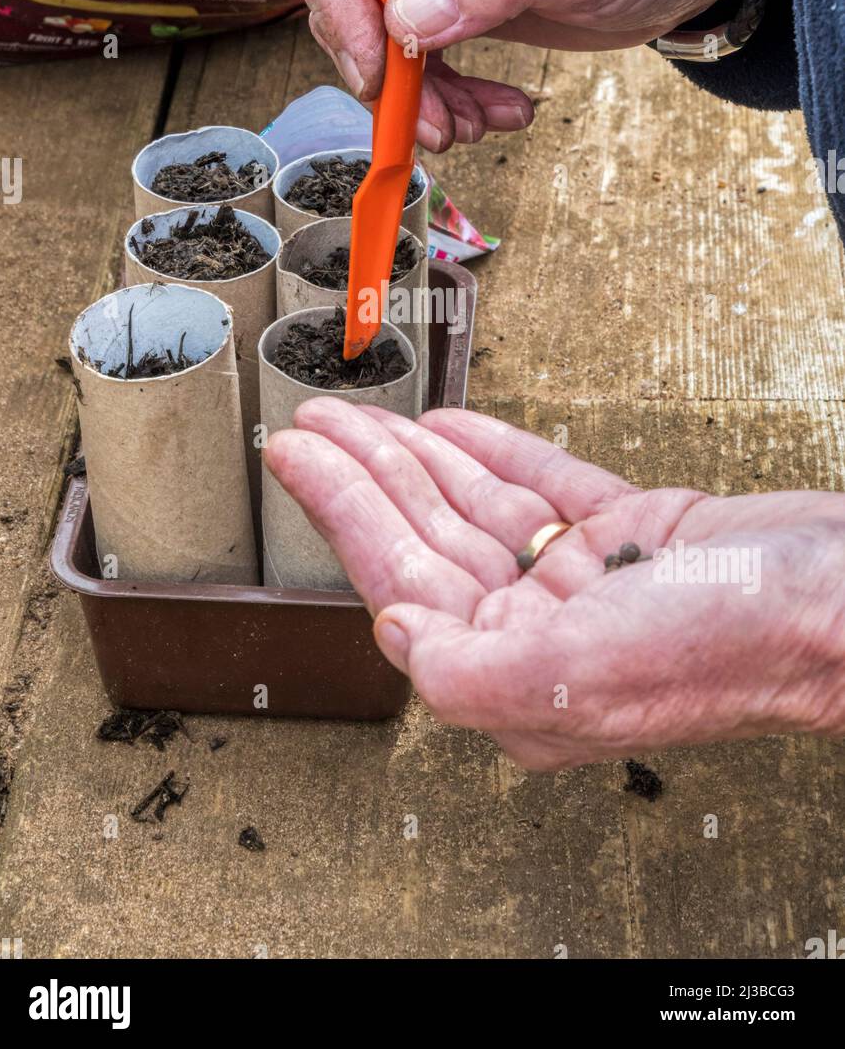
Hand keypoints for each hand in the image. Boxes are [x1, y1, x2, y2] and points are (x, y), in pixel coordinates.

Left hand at [264, 402, 844, 769]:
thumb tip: (394, 637)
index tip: (298, 462)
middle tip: (314, 423)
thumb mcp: (577, 674)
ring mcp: (588, 579)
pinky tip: (451, 427)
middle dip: (366, 475)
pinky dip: (494, 450)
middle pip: (430, 538)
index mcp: (521, 675)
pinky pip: (543, 484)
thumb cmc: (730, 644)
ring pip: (477, 507)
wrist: (840, 595)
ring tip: (361, 415)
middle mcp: (545, 631)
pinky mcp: (631, 531)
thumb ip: (467, 671)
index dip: (343, 515)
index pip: (403, 585)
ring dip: (416, 457)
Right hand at [293, 0, 745, 151]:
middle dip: (382, 64)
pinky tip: (499, 114)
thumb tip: (406, 22)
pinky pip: (418, 58)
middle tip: (431, 124)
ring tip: (474, 128)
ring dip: (417, 95)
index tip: (375, 68)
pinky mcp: (451, 0)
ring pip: (381, 34)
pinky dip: (447, 98)